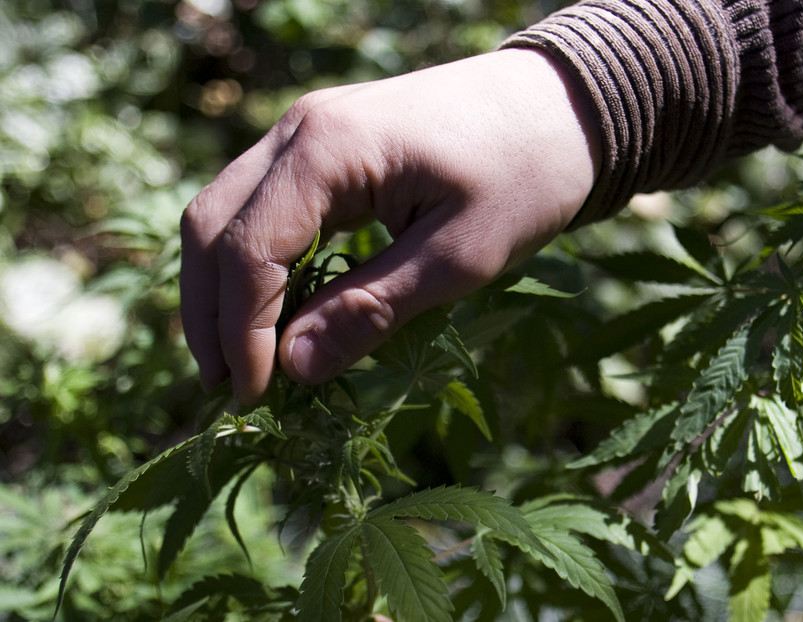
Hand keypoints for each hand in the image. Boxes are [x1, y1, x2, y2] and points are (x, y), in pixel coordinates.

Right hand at [180, 49, 599, 403]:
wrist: (562, 106)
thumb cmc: (526, 176)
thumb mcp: (459, 257)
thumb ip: (371, 309)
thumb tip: (293, 368)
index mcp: (328, 150)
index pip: (247, 250)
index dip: (241, 332)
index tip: (256, 397)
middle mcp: (300, 130)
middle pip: (212, 226)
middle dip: (211, 314)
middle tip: (233, 390)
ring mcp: (307, 130)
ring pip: (226, 213)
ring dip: (223, 289)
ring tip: (243, 361)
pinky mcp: (325, 145)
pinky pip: (263, 205)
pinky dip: (255, 261)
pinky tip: (276, 311)